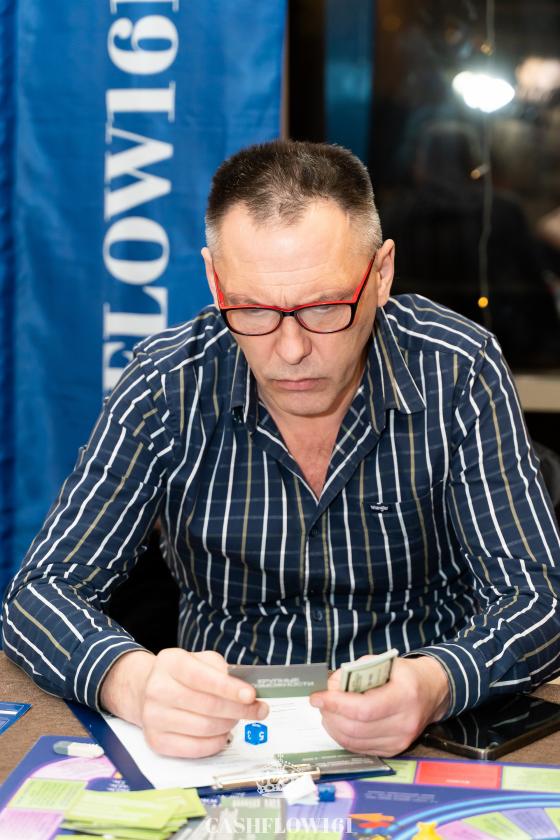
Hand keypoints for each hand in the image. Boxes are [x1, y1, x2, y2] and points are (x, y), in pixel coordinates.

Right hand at [100, 648, 268, 757]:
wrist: (147, 690)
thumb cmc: (183, 675)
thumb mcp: (200, 660)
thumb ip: (222, 670)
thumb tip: (246, 692)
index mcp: (170, 662)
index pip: (202, 677)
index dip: (229, 688)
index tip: (251, 695)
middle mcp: (157, 689)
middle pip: (207, 706)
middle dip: (239, 710)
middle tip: (258, 710)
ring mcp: (153, 717)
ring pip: (204, 728)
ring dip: (229, 725)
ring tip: (237, 718)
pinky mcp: (156, 741)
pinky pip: (195, 748)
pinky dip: (216, 742)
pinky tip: (223, 733)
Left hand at [309, 656, 449, 755]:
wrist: (431, 691)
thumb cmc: (403, 674)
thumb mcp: (381, 662)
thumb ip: (354, 671)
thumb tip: (330, 687)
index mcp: (405, 696)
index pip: (364, 708)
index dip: (336, 704)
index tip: (317, 697)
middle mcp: (405, 723)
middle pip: (356, 729)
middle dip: (331, 715)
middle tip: (320, 702)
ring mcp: (400, 741)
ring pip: (355, 742)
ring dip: (334, 727)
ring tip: (327, 711)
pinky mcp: (393, 751)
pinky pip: (360, 749)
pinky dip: (344, 736)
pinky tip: (339, 722)